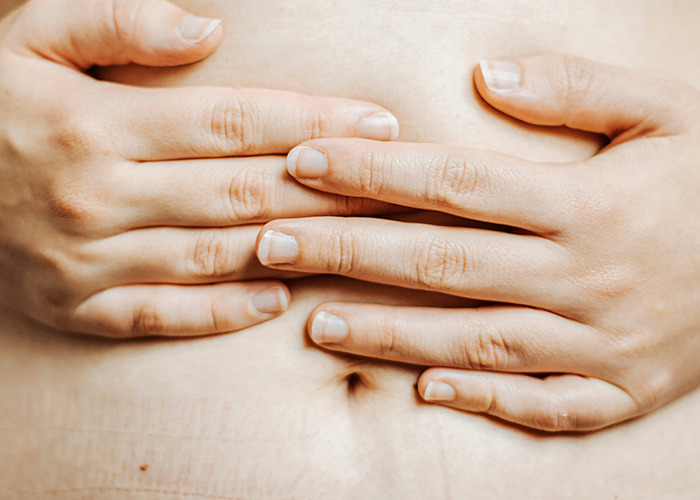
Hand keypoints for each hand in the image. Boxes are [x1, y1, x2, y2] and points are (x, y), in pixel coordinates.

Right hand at [0, 0, 398, 336]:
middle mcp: (96, 197)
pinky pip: (164, 316)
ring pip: (216, 255)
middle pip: (242, 191)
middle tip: (395, 183)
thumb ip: (116, 21)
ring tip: (362, 236)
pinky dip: (224, 313)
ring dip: (296, 245)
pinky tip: (277, 299)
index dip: (313, 122)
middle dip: (330, 186)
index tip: (377, 121)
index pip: (232, 121)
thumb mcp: (27, 34)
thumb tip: (209, 26)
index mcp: (92, 123)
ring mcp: (86, 263)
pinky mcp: (76, 309)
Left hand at [256, 54, 699, 430]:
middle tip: (268, 243)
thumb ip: (577, 88)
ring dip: (390, 334)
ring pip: (475, 340)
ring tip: (315, 323)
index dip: (374, 173)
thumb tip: (487, 77)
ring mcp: (602, 344)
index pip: (456, 183)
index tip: (304, 164)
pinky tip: (422, 390)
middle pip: (443, 263)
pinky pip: (545, 406)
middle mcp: (586, 277)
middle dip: (348, 252)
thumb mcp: (667, 111)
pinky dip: (484, 401)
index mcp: (590, 204)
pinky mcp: (620, 391)